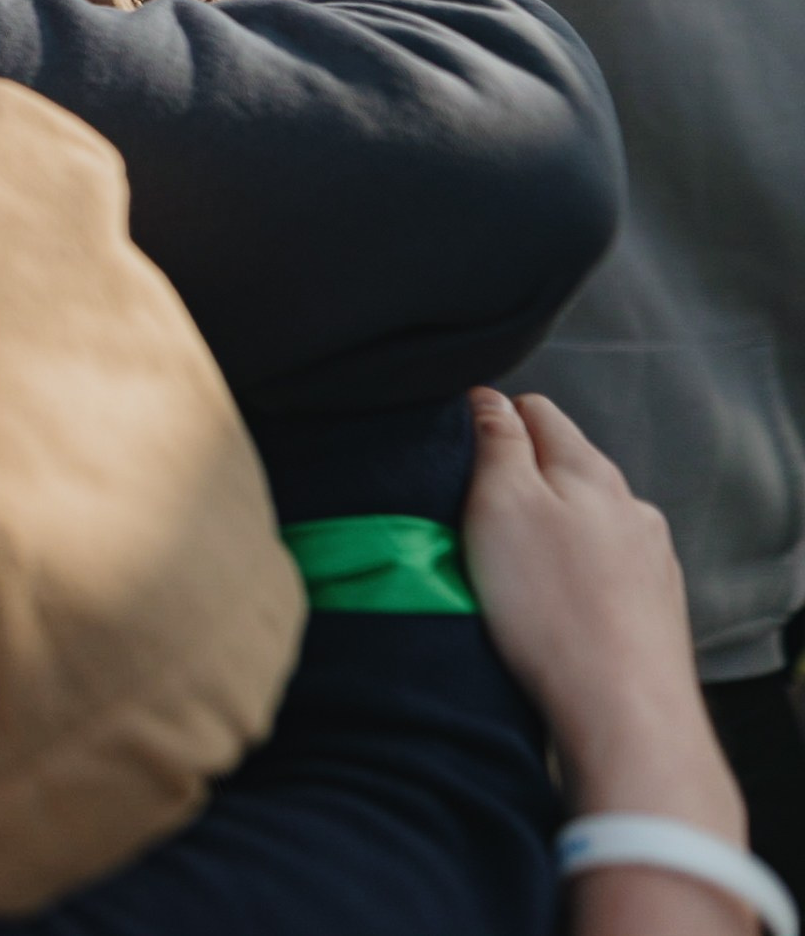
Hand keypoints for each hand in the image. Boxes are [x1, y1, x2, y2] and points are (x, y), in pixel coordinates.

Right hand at [462, 388, 741, 836]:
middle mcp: (629, 505)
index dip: (489, 419)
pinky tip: (549, 604)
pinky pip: (600, 568)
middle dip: (518, 478)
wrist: (621, 707)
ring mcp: (647, 557)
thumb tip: (488, 399)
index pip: (535, 410)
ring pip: (584, 519)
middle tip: (472, 515)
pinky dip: (571, 572)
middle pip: (562, 466)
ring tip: (508, 567)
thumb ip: (495, 442)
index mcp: (589, 470)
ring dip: (547, 529)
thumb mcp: (499, 504)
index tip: (455, 455)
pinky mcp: (651, 606)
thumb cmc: (550, 605)